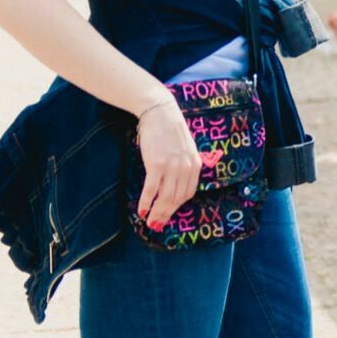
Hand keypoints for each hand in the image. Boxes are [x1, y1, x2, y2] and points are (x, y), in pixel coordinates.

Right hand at [135, 96, 200, 230]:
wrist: (160, 112)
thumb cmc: (169, 131)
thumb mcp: (184, 149)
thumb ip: (183, 165)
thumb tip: (175, 184)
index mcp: (195, 165)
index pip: (188, 193)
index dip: (177, 207)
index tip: (168, 215)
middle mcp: (186, 168)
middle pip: (177, 199)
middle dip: (166, 214)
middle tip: (156, 225)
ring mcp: (172, 167)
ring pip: (165, 198)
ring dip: (156, 213)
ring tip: (149, 221)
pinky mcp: (157, 164)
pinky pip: (151, 189)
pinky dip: (146, 202)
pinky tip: (141, 211)